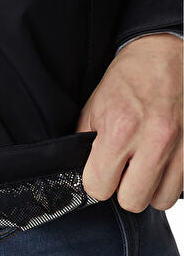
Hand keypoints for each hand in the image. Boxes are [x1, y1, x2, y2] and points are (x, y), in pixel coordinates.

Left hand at [76, 33, 182, 211]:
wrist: (164, 54)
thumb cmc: (128, 80)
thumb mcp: (94, 109)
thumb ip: (86, 146)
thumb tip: (82, 177)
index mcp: (121, 129)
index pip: (99, 188)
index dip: (97, 182)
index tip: (100, 172)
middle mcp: (155, 139)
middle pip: (133, 201)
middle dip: (124, 189)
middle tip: (123, 171)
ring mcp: (182, 145)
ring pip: (161, 199)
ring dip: (150, 187)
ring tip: (144, 166)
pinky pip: (182, 186)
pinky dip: (170, 179)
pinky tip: (161, 161)